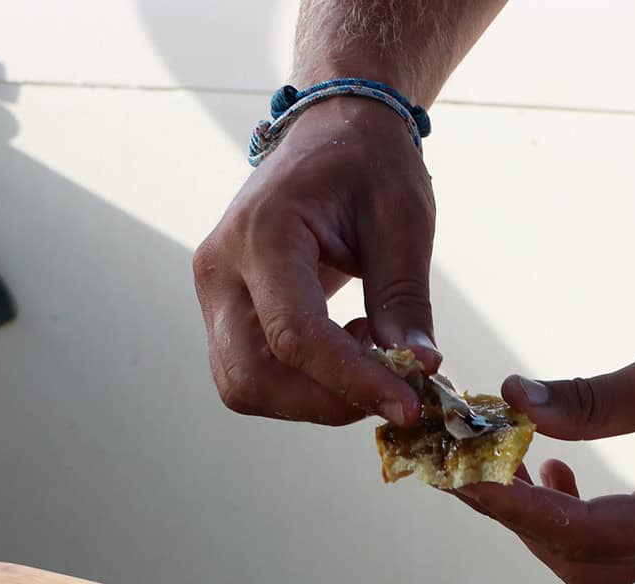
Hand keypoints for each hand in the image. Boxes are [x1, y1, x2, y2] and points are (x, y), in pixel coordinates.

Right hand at [193, 99, 438, 425]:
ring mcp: (214, 292)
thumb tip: (420, 369)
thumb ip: (405, 299)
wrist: (330, 128)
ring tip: (369, 351)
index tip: (408, 405)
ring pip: (246, 385)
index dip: (351, 381)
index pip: (295, 336)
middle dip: (326, 401)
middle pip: (252, 376)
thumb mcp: (403, 221)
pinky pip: (252, 372)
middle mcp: (220, 268)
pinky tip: (348, 347)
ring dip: (314, 395)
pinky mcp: (224, 310)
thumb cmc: (368, 163)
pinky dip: (304, 383)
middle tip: (392, 387)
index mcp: (262, 234)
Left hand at [454, 307, 634, 583]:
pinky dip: (571, 516)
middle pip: (579, 560)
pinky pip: (614, 541)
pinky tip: (553, 471)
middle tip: (467, 470)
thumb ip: (592, 400)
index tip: (464, 480)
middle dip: (517, 520)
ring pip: (592, 559)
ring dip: (540, 521)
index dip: (516, 511)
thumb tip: (511, 401)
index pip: (583, 533)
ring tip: (504, 465)